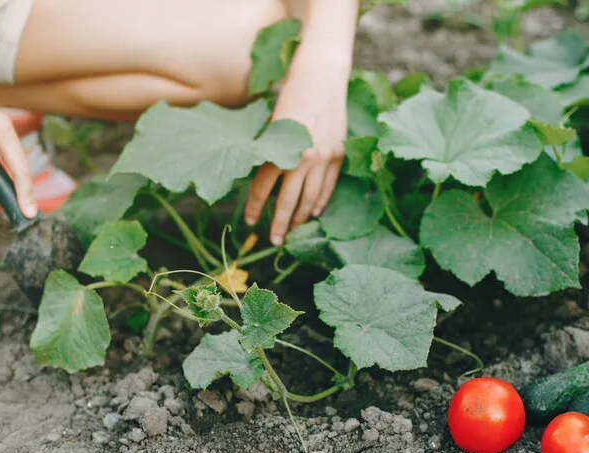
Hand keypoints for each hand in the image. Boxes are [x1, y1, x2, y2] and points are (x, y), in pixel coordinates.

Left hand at [244, 46, 349, 245]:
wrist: (322, 77)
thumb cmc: (291, 93)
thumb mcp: (273, 123)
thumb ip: (269, 150)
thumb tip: (262, 175)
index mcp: (280, 150)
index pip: (263, 187)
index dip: (254, 207)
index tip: (250, 222)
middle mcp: (302, 158)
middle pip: (287, 200)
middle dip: (280, 223)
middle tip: (274, 240)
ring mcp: (323, 158)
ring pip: (311, 198)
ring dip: (301, 217)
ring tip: (294, 231)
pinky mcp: (338, 154)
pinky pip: (328, 186)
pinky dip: (321, 202)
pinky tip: (314, 213)